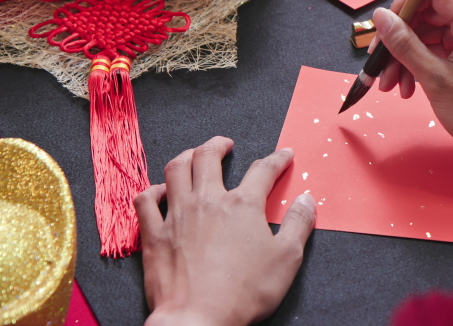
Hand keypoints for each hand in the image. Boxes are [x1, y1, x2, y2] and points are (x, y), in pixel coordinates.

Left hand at [136, 136, 316, 325]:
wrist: (198, 319)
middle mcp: (207, 201)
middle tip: (226, 144)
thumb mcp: (287, 258)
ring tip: (194, 154)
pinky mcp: (154, 235)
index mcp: (242, 204)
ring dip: (186, 156)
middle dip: (218, 144)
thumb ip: (298, 223)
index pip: (263, 170)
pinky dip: (152, 191)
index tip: (284, 155)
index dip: (277, 159)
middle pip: (208, 157)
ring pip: (175, 170)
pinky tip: (159, 191)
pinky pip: (145, 201)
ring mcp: (177, 216)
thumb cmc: (244, 292)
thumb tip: (307, 199)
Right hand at [372, 0, 452, 190]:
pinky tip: (407, 88)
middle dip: (399, 39)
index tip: (385, 27)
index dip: (405, 4)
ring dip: (405, 58)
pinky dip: (420, 66)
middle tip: (380, 65)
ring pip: (428, 35)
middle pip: (426, 14)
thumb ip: (405, 45)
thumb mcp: (435, 79)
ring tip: (391, 86)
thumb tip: (382, 18)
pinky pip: (438, 51)